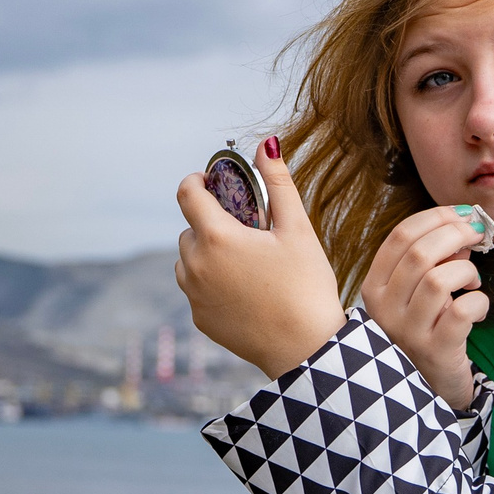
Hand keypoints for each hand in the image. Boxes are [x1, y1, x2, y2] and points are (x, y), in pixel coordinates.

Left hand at [174, 138, 346, 379]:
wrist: (306, 349)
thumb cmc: (306, 286)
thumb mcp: (297, 230)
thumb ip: (279, 184)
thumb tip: (266, 144)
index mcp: (217, 237)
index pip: (187, 194)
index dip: (197, 180)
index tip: (211, 180)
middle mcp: (195, 265)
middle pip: (190, 229)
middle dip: (211, 222)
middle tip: (245, 230)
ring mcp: (194, 296)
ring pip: (188, 260)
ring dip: (207, 253)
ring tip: (244, 261)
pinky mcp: (200, 319)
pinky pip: (196, 289)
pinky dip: (211, 282)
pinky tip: (244, 289)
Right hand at [361, 207, 492, 410]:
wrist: (428, 386)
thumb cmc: (424, 330)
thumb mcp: (414, 294)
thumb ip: (430, 260)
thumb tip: (461, 228)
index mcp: (374, 287)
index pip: (400, 236)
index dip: (436, 217)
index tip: (461, 215)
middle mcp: (384, 309)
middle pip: (421, 253)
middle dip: (457, 234)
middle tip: (478, 236)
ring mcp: (408, 332)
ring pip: (440, 279)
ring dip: (466, 272)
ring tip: (472, 281)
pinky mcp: (435, 351)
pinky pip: (463, 311)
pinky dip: (479, 302)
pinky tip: (477, 310)